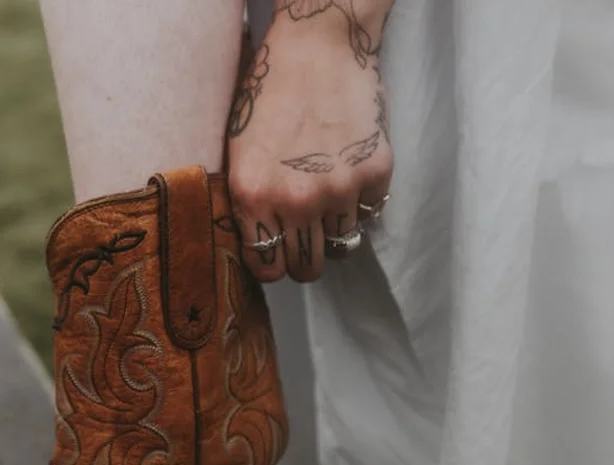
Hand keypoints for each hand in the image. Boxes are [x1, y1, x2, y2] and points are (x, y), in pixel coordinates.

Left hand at [227, 1, 393, 282]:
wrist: (317, 46)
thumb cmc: (266, 91)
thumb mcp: (237, 151)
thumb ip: (247, 202)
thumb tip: (257, 245)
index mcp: (253, 195)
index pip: (266, 269)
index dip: (270, 265)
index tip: (274, 254)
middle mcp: (297, 200)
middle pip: (306, 268)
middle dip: (302, 258)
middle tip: (302, 237)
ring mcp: (341, 189)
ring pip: (342, 247)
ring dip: (333, 233)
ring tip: (325, 206)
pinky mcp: (376, 172)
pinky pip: (370, 214)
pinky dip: (361, 205)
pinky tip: (347, 177)